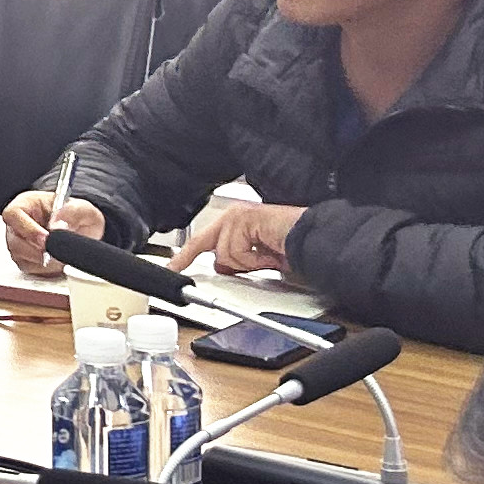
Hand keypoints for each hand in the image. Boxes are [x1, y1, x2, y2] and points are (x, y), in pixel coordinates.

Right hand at [2, 191, 103, 276]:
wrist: (85, 231)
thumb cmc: (78, 216)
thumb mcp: (82, 208)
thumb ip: (71, 213)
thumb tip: (56, 226)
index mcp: (27, 204)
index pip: (14, 215)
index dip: (28, 229)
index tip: (46, 239)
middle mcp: (19, 224)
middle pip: (14, 241)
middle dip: (37, 250)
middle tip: (56, 253)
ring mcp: (19, 243)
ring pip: (20, 257)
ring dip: (42, 260)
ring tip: (61, 255)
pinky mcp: (25, 259)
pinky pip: (29, 268)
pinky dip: (45, 269)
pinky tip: (57, 262)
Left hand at [177, 199, 304, 277]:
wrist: (311, 239)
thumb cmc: (290, 246)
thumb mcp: (255, 259)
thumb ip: (234, 260)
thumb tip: (221, 266)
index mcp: (234, 223)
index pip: (201, 240)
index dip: (185, 256)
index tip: (172, 267)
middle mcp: (233, 216)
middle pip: (206, 244)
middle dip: (223, 260)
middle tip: (242, 263)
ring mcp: (237, 216)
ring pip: (224, 253)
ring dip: (248, 263)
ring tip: (267, 257)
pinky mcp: (244, 219)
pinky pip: (236, 252)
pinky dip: (254, 260)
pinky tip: (269, 253)